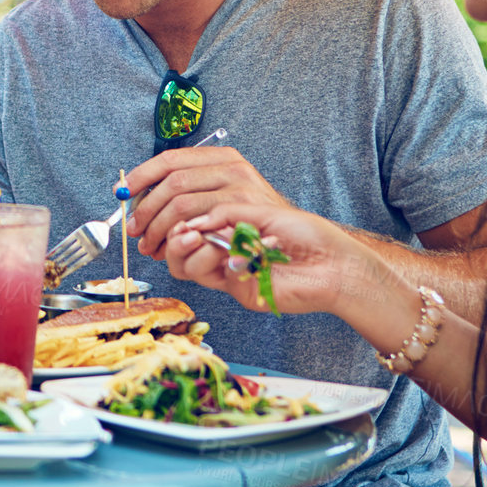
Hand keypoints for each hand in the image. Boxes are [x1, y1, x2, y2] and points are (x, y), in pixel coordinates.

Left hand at [122, 145, 292, 258]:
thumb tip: (141, 204)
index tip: (123, 193)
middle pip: (172, 181)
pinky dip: (180, 235)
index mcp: (220, 157)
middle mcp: (230, 166)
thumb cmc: (252, 221)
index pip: (170, 159)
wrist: (295, 240)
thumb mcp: (222, 196)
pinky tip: (174, 247)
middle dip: (147, 209)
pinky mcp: (244, 209)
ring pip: (181, 203)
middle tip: (136, 230)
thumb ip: (189, 193)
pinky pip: (199, 221)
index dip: (142, 176)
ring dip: (159, 227)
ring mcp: (240, 186)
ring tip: (151, 245)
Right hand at [161, 203, 384, 317]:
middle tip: (173, 224)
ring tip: (199, 235)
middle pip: (172, 244)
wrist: (334, 264)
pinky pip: (206, 274)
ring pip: (182, 263)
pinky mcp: (235, 288)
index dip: (160, 206)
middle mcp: (221, 247)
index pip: (180, 214)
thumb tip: (189, 220)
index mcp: (225, 224)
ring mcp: (226, 270)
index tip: (152, 197)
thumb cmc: (305, 232)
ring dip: (186, 245)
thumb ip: (224, 211)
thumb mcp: (260, 208)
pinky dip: (214, 257)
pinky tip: (235, 252)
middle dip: (164, 228)